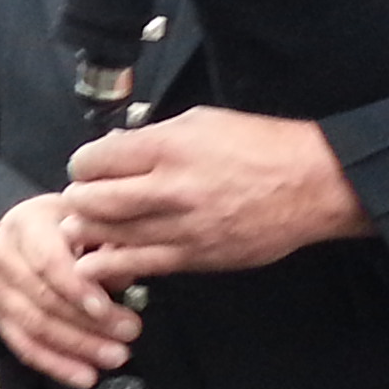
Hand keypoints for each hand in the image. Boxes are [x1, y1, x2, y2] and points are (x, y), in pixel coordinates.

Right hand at [0, 192, 141, 387]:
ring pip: (34, 327)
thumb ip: (106, 243)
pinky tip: (85, 377)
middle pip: (42, 298)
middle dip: (88, 323)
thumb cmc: (63, 225)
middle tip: (129, 334)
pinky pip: (24, 347)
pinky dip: (56, 365)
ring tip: (114, 357)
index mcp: (24, 225)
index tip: (107, 308)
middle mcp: (2, 257)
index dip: (77, 289)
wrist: (23, 232)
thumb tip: (124, 273)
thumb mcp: (86, 219)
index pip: (48, 261)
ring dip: (77, 347)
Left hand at [62, 106, 373, 287]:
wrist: (312, 185)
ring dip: (87, 235)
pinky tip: (98, 262)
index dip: (82, 165)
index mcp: (169, 147)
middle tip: (77, 202)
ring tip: (79, 230)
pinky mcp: (195, 257)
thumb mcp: (201, 122)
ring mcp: (182, 227)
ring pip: (110, 237)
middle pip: (92, 202)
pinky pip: (139, 265)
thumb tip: (113, 148)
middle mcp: (170, 188)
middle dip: (77, 202)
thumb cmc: (259, 147)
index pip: (95, 160)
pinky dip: (112, 264)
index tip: (85, 169)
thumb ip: (153, 137)